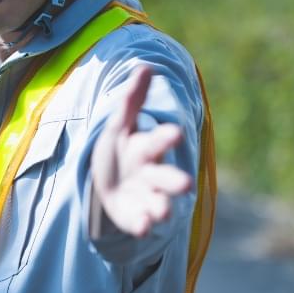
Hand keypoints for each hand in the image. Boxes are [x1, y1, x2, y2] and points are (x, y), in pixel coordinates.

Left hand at [90, 66, 192, 237]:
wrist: (108, 181)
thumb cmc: (120, 150)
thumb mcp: (120, 125)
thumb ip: (133, 100)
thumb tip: (145, 67)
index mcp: (147, 147)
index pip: (158, 140)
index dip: (165, 136)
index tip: (174, 132)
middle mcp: (150, 173)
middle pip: (164, 176)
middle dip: (174, 180)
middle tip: (186, 184)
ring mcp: (144, 196)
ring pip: (157, 202)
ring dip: (161, 206)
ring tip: (162, 211)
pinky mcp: (133, 216)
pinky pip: (139, 221)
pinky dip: (141, 224)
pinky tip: (142, 226)